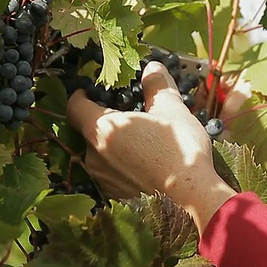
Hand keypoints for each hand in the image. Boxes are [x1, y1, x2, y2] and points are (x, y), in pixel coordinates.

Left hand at [67, 62, 235, 233]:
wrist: (191, 197)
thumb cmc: (180, 149)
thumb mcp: (172, 109)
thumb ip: (157, 85)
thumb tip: (152, 67)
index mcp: (102, 129)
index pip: (75, 107)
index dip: (81, 96)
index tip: (91, 92)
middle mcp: (93, 156)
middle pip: (89, 132)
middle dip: (104, 123)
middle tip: (127, 117)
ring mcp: (103, 180)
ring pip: (100, 156)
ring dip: (114, 147)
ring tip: (141, 145)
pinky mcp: (114, 198)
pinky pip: (112, 176)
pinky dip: (122, 168)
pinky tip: (145, 167)